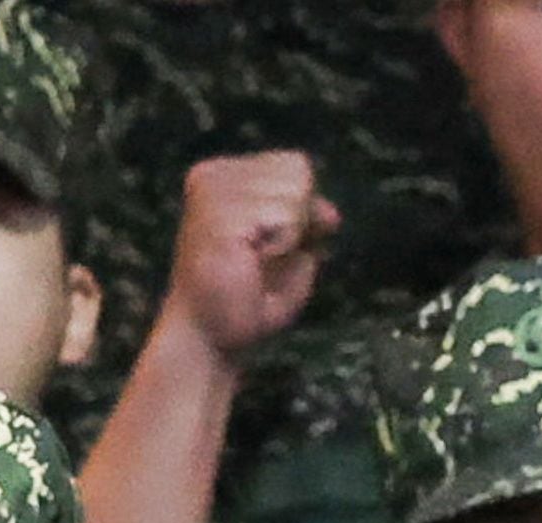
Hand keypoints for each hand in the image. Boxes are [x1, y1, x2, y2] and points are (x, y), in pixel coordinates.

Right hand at [162, 151, 338, 361]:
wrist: (211, 338)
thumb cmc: (248, 299)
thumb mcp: (290, 252)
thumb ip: (309, 222)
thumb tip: (331, 212)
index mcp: (224, 175)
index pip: (294, 164)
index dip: (303, 207)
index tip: (275, 244)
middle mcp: (213, 175)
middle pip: (297, 171)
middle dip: (298, 219)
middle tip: (264, 255)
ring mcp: (212, 192)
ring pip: (294, 192)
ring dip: (289, 235)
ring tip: (255, 259)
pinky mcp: (219, 216)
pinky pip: (284, 217)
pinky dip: (283, 245)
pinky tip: (254, 262)